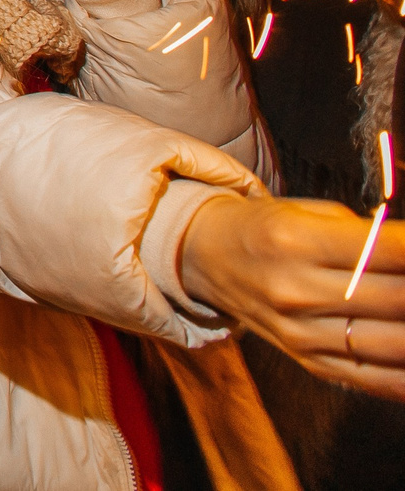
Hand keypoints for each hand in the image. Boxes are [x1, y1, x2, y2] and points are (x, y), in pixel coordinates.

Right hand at [178, 193, 404, 398]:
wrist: (205, 260)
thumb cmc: (263, 230)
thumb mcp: (307, 212)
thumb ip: (365, 232)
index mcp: (293, 241)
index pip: (382, 250)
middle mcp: (294, 290)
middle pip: (393, 298)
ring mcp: (300, 333)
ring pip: (391, 343)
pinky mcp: (308, 361)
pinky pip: (374, 379)